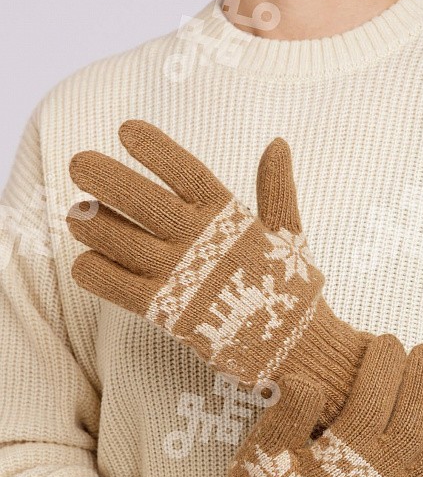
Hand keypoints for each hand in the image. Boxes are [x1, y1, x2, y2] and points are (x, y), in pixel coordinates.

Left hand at [66, 119, 371, 434]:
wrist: (295, 347)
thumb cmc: (288, 286)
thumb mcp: (287, 231)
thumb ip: (277, 188)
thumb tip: (278, 143)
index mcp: (230, 217)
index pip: (188, 172)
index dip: (157, 149)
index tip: (126, 129)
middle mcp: (203, 241)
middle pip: (146, 202)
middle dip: (109, 179)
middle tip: (78, 162)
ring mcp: (184, 276)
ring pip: (126, 243)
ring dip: (96, 225)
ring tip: (74, 213)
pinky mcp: (169, 313)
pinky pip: (121, 289)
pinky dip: (98, 274)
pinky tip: (83, 262)